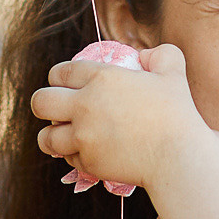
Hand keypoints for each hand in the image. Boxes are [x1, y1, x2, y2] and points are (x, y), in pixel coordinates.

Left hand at [31, 43, 210, 193]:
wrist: (178, 156)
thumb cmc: (177, 113)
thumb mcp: (173, 72)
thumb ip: (159, 55)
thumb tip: (144, 56)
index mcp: (100, 78)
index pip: (59, 72)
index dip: (58, 78)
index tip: (63, 84)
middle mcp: (84, 106)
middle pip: (40, 102)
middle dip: (44, 104)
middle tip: (55, 109)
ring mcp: (83, 137)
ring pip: (46, 138)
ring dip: (53, 135)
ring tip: (63, 135)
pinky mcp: (88, 163)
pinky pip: (68, 159)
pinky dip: (74, 156)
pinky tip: (86, 151)